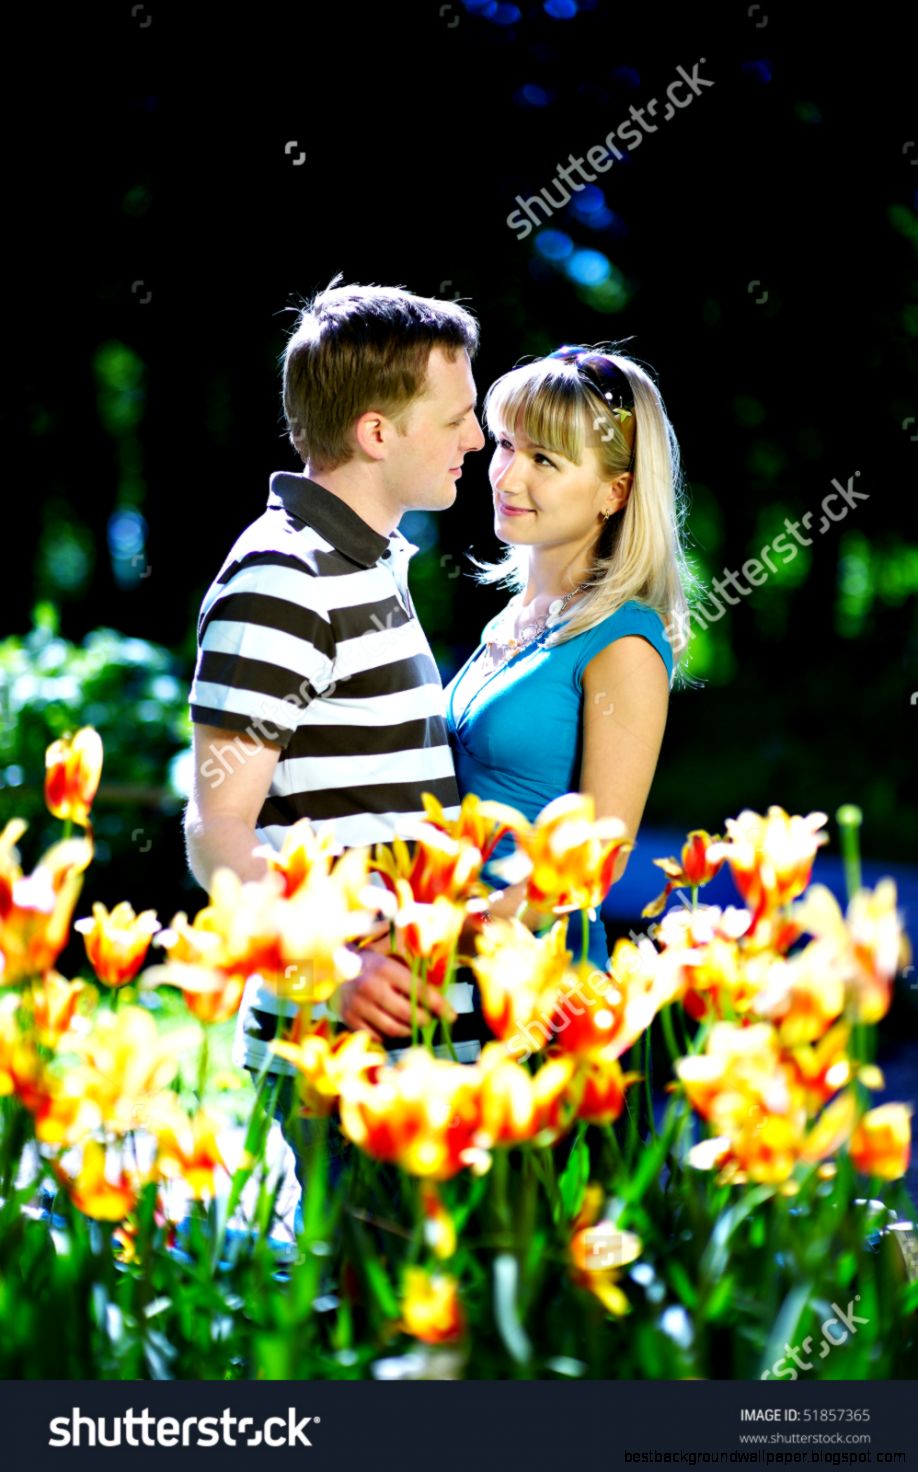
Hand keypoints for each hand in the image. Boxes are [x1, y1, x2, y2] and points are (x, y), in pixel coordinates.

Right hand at [332, 949, 457, 1041]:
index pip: (419, 991)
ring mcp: (358, 1005)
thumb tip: (438, 1002)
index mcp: (385, 969)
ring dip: (409, 1031)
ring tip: (413, 1027)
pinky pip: (376, 1037)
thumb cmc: (369, 966)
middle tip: (429, 1021)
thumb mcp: (390, 962)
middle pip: (407, 1014)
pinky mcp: (349, 1019)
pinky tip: (393, 1028)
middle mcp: (371, 987)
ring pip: (393, 1029)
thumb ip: (410, 979)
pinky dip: (389, 1036)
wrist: (331, 969)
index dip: (439, 1006)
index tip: (451, 1016)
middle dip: (424, 1020)